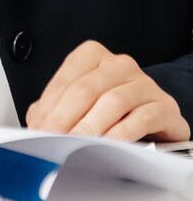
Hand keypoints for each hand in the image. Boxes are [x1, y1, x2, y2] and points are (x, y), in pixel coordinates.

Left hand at [26, 40, 189, 141]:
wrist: (155, 115)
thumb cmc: (113, 109)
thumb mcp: (81, 103)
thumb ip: (56, 108)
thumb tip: (35, 123)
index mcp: (93, 56)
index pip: (65, 80)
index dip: (49, 107)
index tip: (39, 129)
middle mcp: (119, 64)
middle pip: (85, 90)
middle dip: (65, 118)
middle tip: (54, 139)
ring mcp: (144, 83)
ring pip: (112, 101)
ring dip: (92, 126)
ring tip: (78, 144)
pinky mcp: (164, 106)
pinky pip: (142, 117)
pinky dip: (123, 133)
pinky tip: (110, 144)